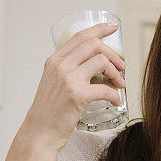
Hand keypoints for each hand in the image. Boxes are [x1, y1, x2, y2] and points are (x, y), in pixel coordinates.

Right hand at [22, 22, 126, 150]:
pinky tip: (115, 101)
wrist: (39, 133)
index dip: (99, 29)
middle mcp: (60, 66)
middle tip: (122, 66)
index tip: (112, 27)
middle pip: (93, 45)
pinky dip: (114, 95)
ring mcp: (67, 79)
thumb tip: (94, 67)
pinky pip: (104, 89)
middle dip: (113, 54)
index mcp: (54, 61)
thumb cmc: (49, 113)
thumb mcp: (53, 84)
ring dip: (116, 73)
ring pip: (101, 62)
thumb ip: (68, 72)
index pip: (80, 37)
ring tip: (120, 84)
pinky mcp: (76, 95)